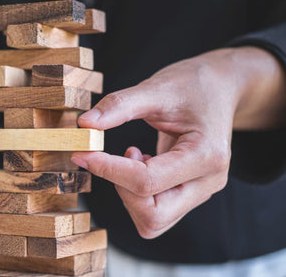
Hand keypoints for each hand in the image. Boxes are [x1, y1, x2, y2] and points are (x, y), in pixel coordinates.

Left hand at [71, 47, 285, 238]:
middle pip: (153, 215)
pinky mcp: (188, 192)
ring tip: (133, 156)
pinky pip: (155, 211)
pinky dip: (137, 195)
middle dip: (122, 191)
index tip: (83, 153)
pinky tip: (141, 162)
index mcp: (206, 156)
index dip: (108, 169)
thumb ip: (119, 105)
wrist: (220, 87)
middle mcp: (207, 182)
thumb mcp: (156, 87)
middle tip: (116, 157)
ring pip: (153, 220)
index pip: (146, 182)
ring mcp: (200, 191)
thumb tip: (84, 124)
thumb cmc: (193, 84)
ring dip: (129, 195)